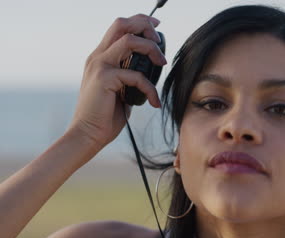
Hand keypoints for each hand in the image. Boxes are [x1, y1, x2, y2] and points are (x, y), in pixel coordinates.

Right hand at [69, 14, 165, 149]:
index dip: (139, 21)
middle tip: (159, 41)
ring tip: (162, 63)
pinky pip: (136, 75)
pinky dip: (150, 88)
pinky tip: (154, 101)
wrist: (88, 134)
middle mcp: (98, 57)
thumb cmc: (105, 115)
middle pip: (122, 25)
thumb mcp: (120, 90)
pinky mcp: (104, 79)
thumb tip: (148, 70)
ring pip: (129, 40)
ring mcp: (99, 66)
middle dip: (144, 26)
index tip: (156, 27)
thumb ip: (129, 76)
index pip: (119, 27)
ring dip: (150, 49)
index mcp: (101, 57)